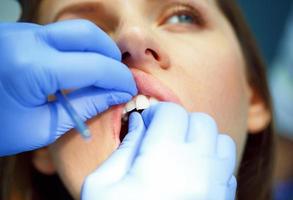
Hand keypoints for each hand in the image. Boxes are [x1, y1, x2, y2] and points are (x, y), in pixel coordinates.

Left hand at [0, 20, 136, 155]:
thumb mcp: (42, 127)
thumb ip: (84, 107)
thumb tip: (115, 94)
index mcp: (32, 67)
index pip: (95, 66)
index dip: (119, 78)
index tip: (129, 90)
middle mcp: (27, 39)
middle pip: (87, 34)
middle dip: (111, 56)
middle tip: (116, 78)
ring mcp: (21, 31)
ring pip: (74, 30)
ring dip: (95, 49)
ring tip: (100, 74)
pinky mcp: (19, 32)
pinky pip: (59, 35)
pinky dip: (77, 49)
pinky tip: (77, 69)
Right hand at [82, 103, 236, 199]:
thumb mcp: (102, 186)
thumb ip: (123, 148)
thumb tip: (139, 123)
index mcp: (162, 158)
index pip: (172, 111)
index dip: (156, 112)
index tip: (146, 122)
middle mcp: (197, 167)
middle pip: (200, 121)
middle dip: (179, 121)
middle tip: (161, 135)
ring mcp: (215, 185)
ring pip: (220, 139)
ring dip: (200, 137)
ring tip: (180, 150)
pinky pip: (227, 165)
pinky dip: (212, 158)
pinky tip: (192, 171)